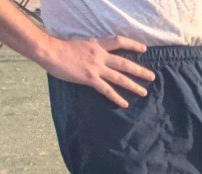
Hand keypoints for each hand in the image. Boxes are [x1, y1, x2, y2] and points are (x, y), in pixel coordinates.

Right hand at [39, 35, 154, 106]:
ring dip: (133, 85)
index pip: (118, 41)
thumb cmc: (60, 47)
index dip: (132, 44)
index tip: (144, 49)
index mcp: (97, 44)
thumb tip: (96, 55)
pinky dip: (116, 97)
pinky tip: (124, 103)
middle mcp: (99, 55)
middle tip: (152, 77)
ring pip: (119, 77)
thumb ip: (90, 49)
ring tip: (144, 92)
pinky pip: (107, 90)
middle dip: (140, 70)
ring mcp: (96, 67)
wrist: (49, 50)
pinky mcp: (90, 78)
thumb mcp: (80, 43)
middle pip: (124, 63)